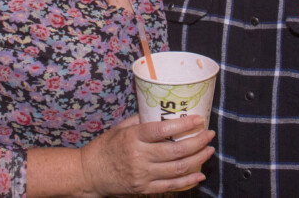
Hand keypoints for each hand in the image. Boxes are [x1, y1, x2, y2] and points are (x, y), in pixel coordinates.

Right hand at [79, 115, 213, 195]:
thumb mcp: (120, 128)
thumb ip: (141, 120)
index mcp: (132, 137)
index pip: (162, 130)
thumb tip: (162, 110)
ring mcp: (142, 175)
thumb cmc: (105, 147)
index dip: (183, 125)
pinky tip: (199, 174)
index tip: (198, 119)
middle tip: (208, 134)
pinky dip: (188, 181)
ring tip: (208, 150)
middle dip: (197, 142)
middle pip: (175, 151)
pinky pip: (171, 186)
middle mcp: (138, 156)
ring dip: (197, 159)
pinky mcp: (144, 189)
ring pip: (177, 169)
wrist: (90, 173)